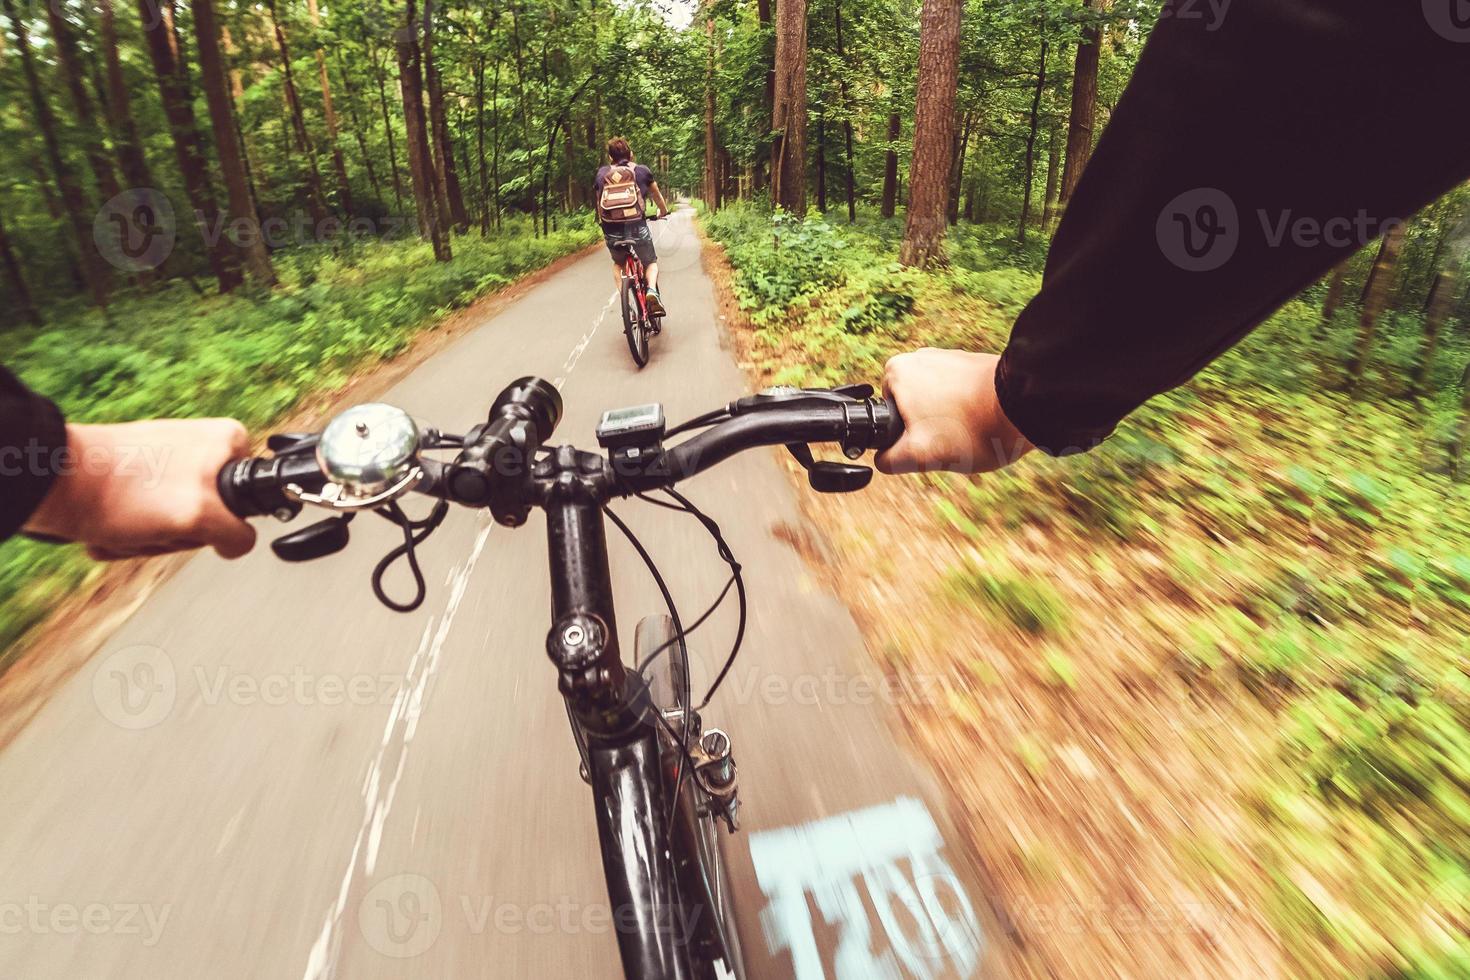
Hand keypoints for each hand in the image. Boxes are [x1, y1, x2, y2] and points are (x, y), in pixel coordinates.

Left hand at [23, 419, 256, 561]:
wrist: (56, 482)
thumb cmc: (125, 492)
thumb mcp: (199, 514)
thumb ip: (235, 532)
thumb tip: (239, 543)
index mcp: (228, 441)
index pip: (245, 504)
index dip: (218, 524)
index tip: (191, 520)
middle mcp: (200, 446)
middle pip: (208, 517)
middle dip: (178, 534)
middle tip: (155, 526)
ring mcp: (165, 462)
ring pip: (175, 524)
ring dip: (150, 538)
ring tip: (128, 526)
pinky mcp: (135, 476)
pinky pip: (146, 520)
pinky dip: (130, 534)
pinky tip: (112, 528)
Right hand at [876, 349, 1034, 474]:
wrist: (1023, 405)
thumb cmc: (969, 428)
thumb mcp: (919, 456)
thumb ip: (889, 460)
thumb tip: (883, 459)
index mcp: (896, 372)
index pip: (886, 418)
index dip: (905, 439)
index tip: (928, 441)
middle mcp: (919, 357)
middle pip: (912, 412)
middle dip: (928, 430)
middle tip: (949, 439)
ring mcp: (948, 357)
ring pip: (936, 405)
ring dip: (950, 422)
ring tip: (970, 430)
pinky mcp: (972, 364)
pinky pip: (959, 397)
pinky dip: (968, 411)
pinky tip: (983, 420)